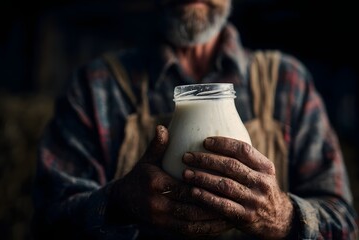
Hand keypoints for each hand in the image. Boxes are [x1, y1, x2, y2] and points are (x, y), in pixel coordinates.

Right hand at [107, 126, 231, 237]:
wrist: (124, 201)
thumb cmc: (141, 176)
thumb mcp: (147, 160)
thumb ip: (157, 145)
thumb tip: (162, 127)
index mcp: (156, 184)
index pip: (184, 187)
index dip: (204, 187)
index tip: (224, 183)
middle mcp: (158, 204)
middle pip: (190, 209)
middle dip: (213, 206)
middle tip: (234, 201)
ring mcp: (161, 220)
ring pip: (192, 225)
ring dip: (213, 222)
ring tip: (233, 215)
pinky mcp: (165, 230)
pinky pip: (189, 233)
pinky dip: (206, 231)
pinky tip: (221, 226)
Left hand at [182, 136, 293, 238]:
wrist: (278, 219)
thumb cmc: (261, 189)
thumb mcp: (262, 172)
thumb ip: (245, 160)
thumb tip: (215, 141)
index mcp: (265, 167)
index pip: (243, 150)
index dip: (223, 144)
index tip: (205, 141)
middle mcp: (261, 182)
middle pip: (231, 166)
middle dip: (206, 160)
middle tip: (187, 157)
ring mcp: (254, 200)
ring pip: (225, 185)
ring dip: (202, 178)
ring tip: (186, 173)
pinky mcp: (246, 216)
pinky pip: (223, 205)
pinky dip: (207, 197)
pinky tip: (194, 191)